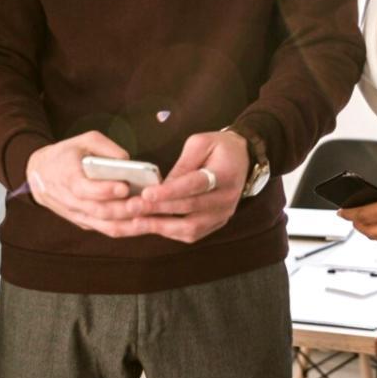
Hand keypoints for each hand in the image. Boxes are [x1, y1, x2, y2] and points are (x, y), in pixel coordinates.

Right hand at [24, 132, 142, 232]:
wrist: (39, 175)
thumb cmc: (66, 155)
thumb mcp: (83, 140)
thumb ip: (106, 147)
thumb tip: (128, 161)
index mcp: (67, 177)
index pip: (85, 189)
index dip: (105, 190)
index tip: (124, 186)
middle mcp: (71, 201)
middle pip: (99, 211)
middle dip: (123, 209)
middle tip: (145, 203)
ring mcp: (78, 215)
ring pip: (104, 226)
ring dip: (128, 225)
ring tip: (149, 217)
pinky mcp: (84, 223)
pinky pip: (106, 229)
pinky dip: (126, 229)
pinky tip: (144, 224)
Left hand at [131, 130, 250, 243]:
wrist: (244, 160)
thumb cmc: (219, 148)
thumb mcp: (201, 143)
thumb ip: (182, 164)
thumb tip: (161, 185)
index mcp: (225, 174)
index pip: (196, 185)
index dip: (171, 191)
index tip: (147, 193)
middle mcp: (227, 199)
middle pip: (190, 209)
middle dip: (159, 209)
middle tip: (132, 207)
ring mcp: (223, 215)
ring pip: (191, 228)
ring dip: (162, 226)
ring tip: (136, 221)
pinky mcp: (217, 224)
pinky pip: (192, 234)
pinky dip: (170, 232)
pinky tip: (151, 226)